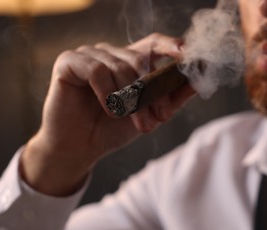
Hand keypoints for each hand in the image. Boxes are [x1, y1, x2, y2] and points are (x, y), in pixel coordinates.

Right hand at [20, 33, 194, 195]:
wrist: (80, 149)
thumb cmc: (112, 130)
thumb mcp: (149, 114)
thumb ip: (171, 97)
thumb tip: (198, 81)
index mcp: (128, 62)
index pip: (152, 44)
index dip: (170, 46)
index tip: (186, 53)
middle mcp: (109, 54)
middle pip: (140, 60)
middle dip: (153, 92)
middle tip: (160, 118)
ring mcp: (88, 55)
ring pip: (120, 67)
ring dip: (132, 99)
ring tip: (137, 123)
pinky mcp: (69, 62)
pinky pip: (96, 71)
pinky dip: (108, 93)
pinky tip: (110, 110)